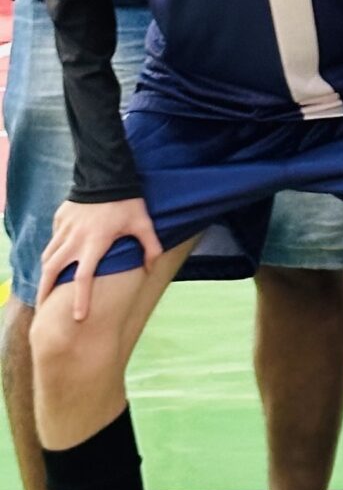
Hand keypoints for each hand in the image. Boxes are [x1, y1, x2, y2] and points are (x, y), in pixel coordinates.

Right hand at [41, 197, 160, 320]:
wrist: (106, 173)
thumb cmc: (127, 201)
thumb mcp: (143, 223)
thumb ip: (150, 247)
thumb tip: (150, 268)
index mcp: (95, 243)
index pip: (83, 278)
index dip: (80, 299)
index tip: (78, 317)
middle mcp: (75, 239)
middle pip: (52, 270)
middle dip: (45, 291)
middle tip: (44, 307)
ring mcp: (64, 229)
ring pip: (48, 256)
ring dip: (45, 273)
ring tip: (44, 287)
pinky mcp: (60, 219)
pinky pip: (52, 240)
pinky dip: (51, 253)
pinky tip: (54, 260)